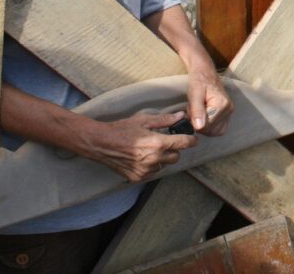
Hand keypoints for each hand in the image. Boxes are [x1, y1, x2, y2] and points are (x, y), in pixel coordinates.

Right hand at [82, 111, 197, 182]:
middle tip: (165, 141)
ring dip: (162, 158)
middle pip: (176, 157)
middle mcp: (153, 159)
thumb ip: (164, 120)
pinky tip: (142, 157)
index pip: (183, 144)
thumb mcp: (144, 120)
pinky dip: (151, 165)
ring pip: (164, 165)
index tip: (193, 139)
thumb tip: (181, 116)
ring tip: (150, 149)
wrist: (100, 144)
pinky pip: (153, 172)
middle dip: (174, 149)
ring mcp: (145, 170)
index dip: (191, 140)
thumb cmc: (121, 129)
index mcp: (157, 143)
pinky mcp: (138, 177)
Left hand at [186, 68, 232, 135]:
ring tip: (198, 112)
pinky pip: (218, 129)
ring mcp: (230, 112)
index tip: (190, 111)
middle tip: (193, 110)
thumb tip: (199, 128)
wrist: (205, 72)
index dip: (195, 122)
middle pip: (211, 130)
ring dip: (203, 126)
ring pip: (215, 132)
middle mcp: (229, 109)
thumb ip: (197, 111)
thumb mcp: (194, 94)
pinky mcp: (227, 114)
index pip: (207, 126)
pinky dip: (209, 126)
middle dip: (199, 124)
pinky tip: (203, 116)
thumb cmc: (198, 80)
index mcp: (222, 104)